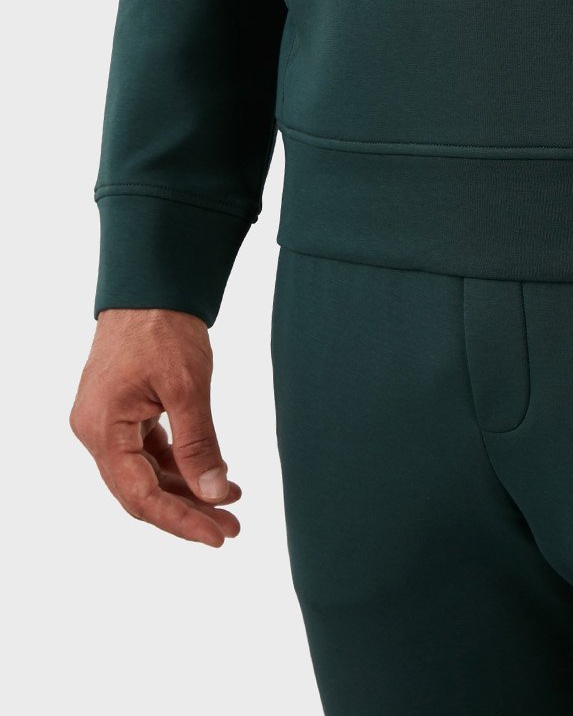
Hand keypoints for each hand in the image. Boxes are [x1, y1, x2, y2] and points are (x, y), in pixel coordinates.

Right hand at [71, 308, 241, 546]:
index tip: (217, 536)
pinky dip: (179, 464)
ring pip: (146, 473)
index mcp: (102, 429)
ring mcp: (107, 423)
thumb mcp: (187, 385)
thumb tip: (214, 494)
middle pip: (141, 490)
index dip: (180, 521)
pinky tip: (212, 474)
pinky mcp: (122, 413)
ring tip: (230, 503)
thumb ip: (199, 443)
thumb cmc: (163, 326)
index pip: (140, 495)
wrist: (151, 282)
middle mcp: (96, 432)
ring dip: (186, 490)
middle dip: (187, 511)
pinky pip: (148, 452)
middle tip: (232, 527)